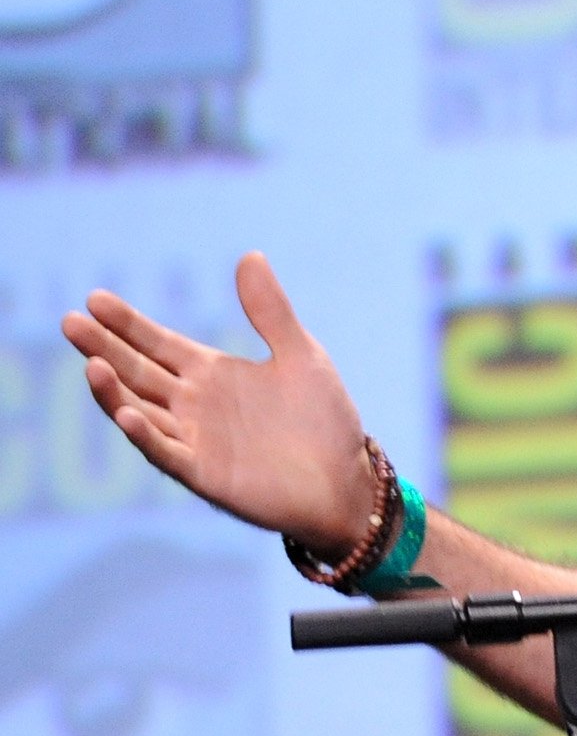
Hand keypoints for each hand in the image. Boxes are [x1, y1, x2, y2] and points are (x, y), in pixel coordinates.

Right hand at [61, 253, 375, 553]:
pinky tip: (129, 414)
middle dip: (104, 348)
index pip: (156, 343)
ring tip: (92, 364)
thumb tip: (250, 255)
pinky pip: (167, 453)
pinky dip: (146, 436)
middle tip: (71, 321)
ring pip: (141, 411)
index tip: (95, 298)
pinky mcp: (204, 474)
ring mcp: (194, 440)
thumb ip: (271, 312)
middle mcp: (192, 405)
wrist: (345, 480)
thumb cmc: (323, 420)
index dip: (127, 323)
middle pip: (137, 372)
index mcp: (210, 374)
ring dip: (115, 391)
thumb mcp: (301, 357)